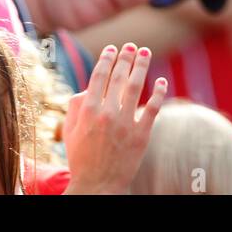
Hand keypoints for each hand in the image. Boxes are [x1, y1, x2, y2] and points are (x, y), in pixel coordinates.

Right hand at [62, 43, 167, 194]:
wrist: (98, 185)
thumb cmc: (81, 158)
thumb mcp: (69, 131)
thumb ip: (75, 107)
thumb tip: (87, 88)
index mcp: (88, 111)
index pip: (99, 76)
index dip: (107, 59)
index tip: (112, 49)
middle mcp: (107, 113)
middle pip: (118, 77)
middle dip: (125, 57)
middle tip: (131, 46)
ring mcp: (125, 123)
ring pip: (135, 87)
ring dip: (141, 66)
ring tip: (145, 52)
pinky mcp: (142, 134)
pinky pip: (153, 108)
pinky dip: (158, 92)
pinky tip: (162, 81)